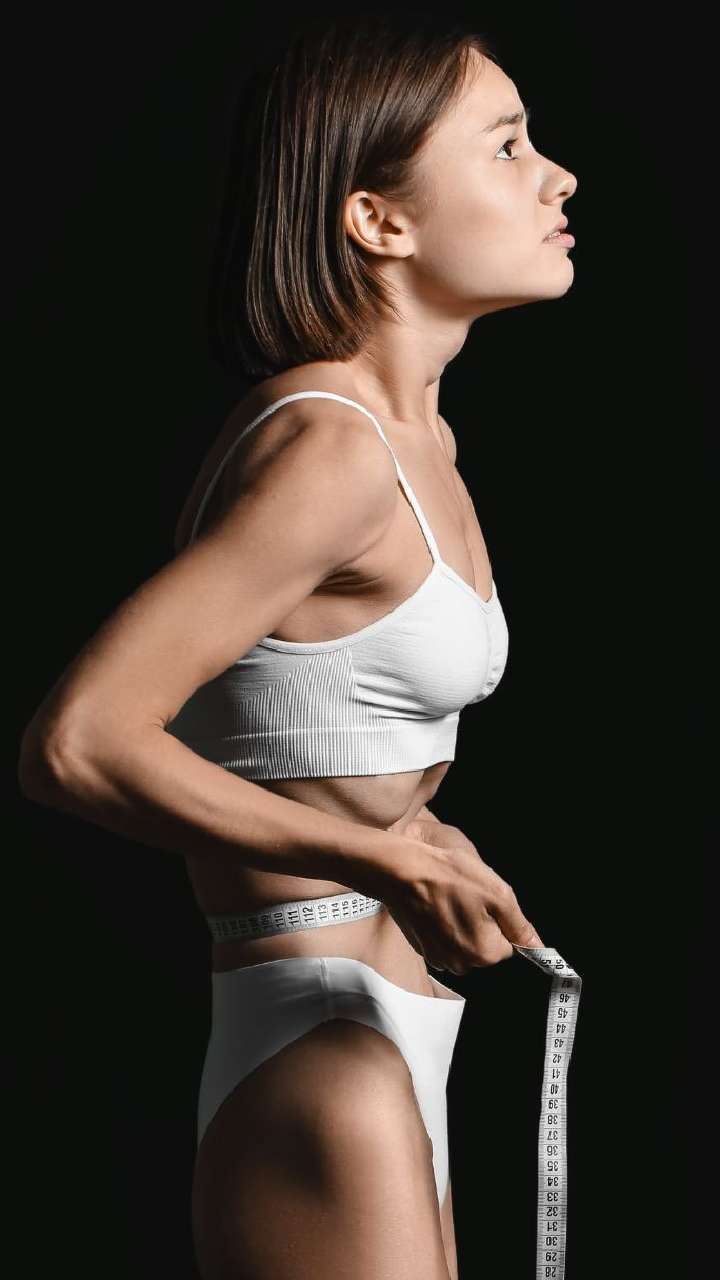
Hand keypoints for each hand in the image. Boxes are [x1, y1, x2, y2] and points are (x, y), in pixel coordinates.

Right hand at [383, 821, 543, 975]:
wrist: (403, 872)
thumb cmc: (450, 877)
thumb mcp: (498, 894)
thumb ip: (520, 926)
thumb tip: (538, 948)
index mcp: (485, 953)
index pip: (508, 944)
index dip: (499, 919)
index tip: (484, 900)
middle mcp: (462, 964)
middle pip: (486, 947)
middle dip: (482, 924)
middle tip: (467, 897)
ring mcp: (439, 959)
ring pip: (465, 944)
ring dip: (462, 926)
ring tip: (450, 899)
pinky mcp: (423, 950)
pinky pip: (445, 942)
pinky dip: (444, 927)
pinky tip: (436, 907)